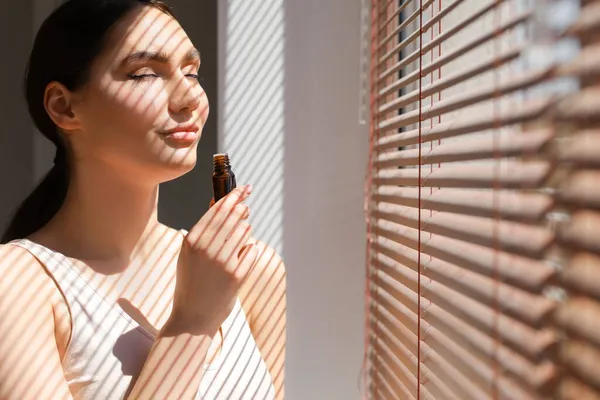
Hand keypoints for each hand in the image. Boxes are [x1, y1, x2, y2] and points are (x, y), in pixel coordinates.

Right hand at [166, 185, 257, 335]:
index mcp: (192, 241)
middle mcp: (206, 249)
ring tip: (242, 229)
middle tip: (247, 200)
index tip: (244, 188)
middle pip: (231, 217)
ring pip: (243, 232)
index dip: (233, 196)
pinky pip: (250, 252)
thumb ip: (203, 230)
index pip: (217, 210)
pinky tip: (245, 250)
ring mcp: (222, 262)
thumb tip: (219, 203)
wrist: (192, 317)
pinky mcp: (236, 276)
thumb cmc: (191, 282)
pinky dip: (250, 249)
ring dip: (245, 228)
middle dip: (242, 205)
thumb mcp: (188, 253)